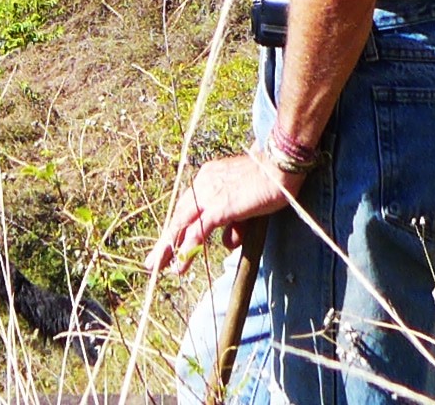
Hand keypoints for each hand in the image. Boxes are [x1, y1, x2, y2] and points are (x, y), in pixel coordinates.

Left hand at [147, 150, 293, 270]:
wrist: (279, 167)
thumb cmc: (269, 181)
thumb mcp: (246, 205)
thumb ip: (234, 224)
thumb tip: (227, 242)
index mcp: (207, 177)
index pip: (188, 205)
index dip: (179, 225)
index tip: (170, 240)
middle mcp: (203, 184)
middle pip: (179, 215)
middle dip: (166, 239)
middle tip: (154, 260)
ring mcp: (208, 196)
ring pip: (181, 225)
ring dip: (169, 248)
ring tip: (158, 267)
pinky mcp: (218, 208)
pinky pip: (198, 233)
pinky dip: (187, 250)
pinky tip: (180, 266)